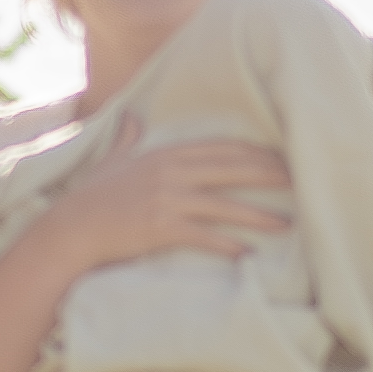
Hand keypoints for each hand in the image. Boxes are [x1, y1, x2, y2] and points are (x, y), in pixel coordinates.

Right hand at [35, 137, 287, 282]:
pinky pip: (204, 236)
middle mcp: (171, 173)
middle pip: (232, 170)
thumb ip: (127, 138)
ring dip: (259, 216)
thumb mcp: (111, 161)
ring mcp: (167, 200)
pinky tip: (247, 254)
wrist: (71, 229)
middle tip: (301, 181)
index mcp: (165, 154)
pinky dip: (227, 245)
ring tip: (287, 225)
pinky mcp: (161, 228)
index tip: (282, 157)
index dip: (255, 153)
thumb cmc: (91, 197)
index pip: (221, 149)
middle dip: (270, 175)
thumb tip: (132, 117)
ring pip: (225, 206)